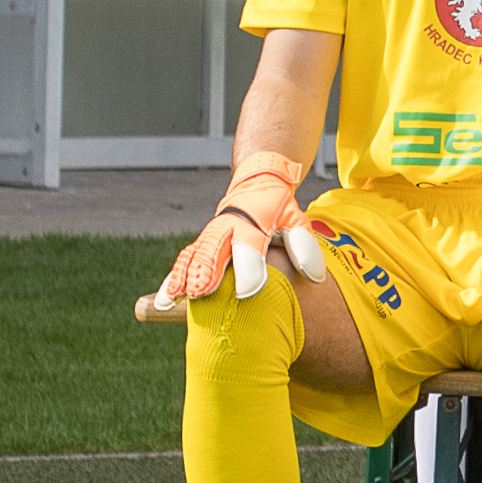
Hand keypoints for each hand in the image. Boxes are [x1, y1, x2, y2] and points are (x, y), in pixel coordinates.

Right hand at [152, 151, 318, 314]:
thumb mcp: (296, 220)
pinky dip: (174, 279)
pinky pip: (184, 260)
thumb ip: (304, 246)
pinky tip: (166, 300)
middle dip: (206, 272)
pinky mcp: (201, 243)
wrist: (257, 181)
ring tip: (172, 300)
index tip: (248, 292)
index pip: (251, 245)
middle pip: (214, 249)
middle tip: (200, 295)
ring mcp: (211, 234)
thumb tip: (315, 277)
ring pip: (193, 255)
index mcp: (254, 220)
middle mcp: (228, 226)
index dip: (250, 268)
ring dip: (182, 277)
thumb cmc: (280, 210)